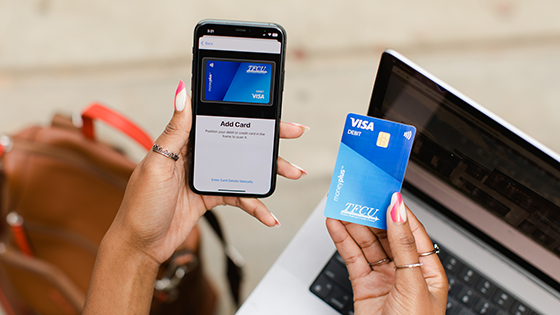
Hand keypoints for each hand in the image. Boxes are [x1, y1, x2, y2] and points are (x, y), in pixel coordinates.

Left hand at [109, 80, 308, 264]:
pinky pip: (240, 197)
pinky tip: (269, 215)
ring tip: (293, 173)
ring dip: (269, 172)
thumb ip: (175, 131)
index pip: (219, 119)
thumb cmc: (139, 204)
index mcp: (183, 141)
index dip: (245, 113)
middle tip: (294, 133)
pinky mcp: (211, 197)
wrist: (139, 244)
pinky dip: (256, 206)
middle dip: (268, 139)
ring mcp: (206, 177)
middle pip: (239, 142)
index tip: (268, 109)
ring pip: (245, 169)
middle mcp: (197, 156)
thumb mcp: (157, 164)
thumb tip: (181, 93)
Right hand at [326, 192, 447, 314]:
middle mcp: (405, 270)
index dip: (398, 210)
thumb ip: (403, 245)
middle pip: (385, 234)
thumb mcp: (413, 283)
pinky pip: (353, 258)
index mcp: (426, 268)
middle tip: (358, 195)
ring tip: (341, 206)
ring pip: (366, 244)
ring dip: (353, 225)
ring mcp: (384, 278)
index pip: (411, 230)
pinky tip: (335, 226)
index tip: (385, 191)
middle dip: (370, 214)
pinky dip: (342, 241)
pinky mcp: (365, 285)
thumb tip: (399, 212)